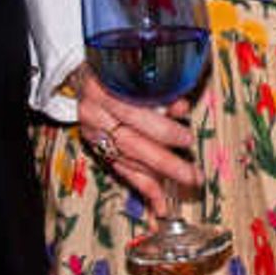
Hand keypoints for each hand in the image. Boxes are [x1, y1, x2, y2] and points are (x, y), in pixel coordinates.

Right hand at [64, 68, 202, 195]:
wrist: (82, 74)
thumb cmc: (116, 69)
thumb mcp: (134, 71)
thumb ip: (158, 89)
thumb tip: (181, 107)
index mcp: (101, 90)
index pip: (132, 114)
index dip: (161, 130)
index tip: (186, 139)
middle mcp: (94, 115)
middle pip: (130, 144)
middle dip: (165, 163)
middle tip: (192, 174)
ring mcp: (93, 134)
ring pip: (127, 162)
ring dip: (158, 178)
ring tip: (185, 185)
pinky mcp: (97, 148)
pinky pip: (122, 171)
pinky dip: (144, 189)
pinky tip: (160, 205)